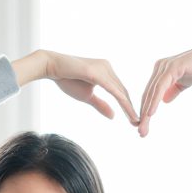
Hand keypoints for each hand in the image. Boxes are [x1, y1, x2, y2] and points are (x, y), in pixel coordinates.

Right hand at [11, 50, 138, 123]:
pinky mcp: (97, 72)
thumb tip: (113, 116)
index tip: (134, 121)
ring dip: (129, 108)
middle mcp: (108, 67)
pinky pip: (112, 89)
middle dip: (132, 109)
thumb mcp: (87, 96)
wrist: (51, 67)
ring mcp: (104, 68)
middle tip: (140, 125)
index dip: (128, 107)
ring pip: (121, 91)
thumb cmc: (67, 79)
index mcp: (107, 72)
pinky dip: (121, 101)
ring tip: (136, 121)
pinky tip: (128, 111)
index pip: (121, 92)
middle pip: (124, 92)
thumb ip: (101, 105)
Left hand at [138, 42, 191, 136]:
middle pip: (148, 94)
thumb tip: (164, 100)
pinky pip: (161, 86)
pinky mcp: (173, 67)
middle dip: (143, 114)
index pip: (150, 94)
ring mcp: (166, 66)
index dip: (146, 110)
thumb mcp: (186, 83)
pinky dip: (155, 100)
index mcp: (162, 71)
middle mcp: (161, 67)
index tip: (144, 127)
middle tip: (141, 132)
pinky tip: (151, 113)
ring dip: (147, 111)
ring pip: (152, 92)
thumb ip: (174, 89)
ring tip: (144, 127)